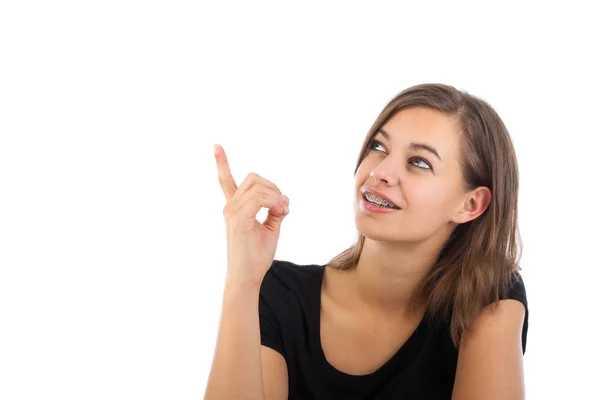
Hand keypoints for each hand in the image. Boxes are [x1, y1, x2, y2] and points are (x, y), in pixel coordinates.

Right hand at [214, 144, 289, 286]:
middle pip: (254, 178)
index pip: (226, 181)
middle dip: (273, 187)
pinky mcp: (239, 220)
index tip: (216, 146)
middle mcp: (230, 207)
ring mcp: (233, 212)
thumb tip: (283, 199)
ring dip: (277, 196)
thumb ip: (274, 211)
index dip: (221, 163)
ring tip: (283, 211)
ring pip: (259, 186)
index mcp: (234, 208)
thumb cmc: (256, 257)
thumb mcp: (270, 229)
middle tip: (284, 206)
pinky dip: (275, 201)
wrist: (247, 278)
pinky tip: (280, 211)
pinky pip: (260, 198)